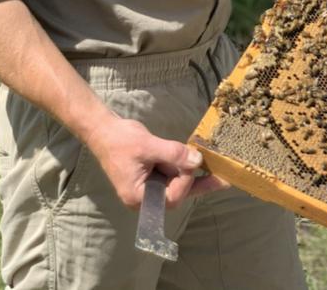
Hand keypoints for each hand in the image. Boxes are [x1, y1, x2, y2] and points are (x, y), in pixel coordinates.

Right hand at [84, 115, 228, 208]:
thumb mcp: (149, 146)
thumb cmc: (121, 140)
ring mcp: (147, 186)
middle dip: (196, 182)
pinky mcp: (151, 175)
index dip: (184, 181)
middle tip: (222, 178)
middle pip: (176, 194)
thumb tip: (198, 160)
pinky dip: (183, 167)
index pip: (170, 197)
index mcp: (138, 197)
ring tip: (216, 171)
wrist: (103, 129)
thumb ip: (173, 154)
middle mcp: (144, 197)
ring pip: (176, 184)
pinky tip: (199, 162)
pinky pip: (171, 174)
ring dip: (192, 174)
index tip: (192, 162)